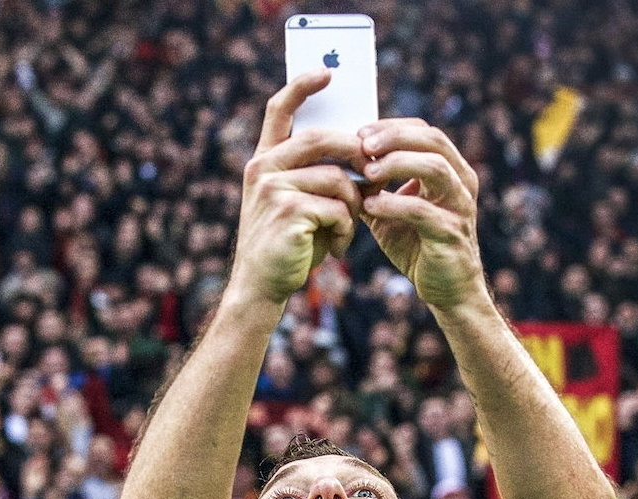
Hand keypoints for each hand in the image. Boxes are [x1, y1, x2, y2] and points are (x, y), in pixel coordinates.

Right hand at [230, 70, 365, 305]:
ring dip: (354, 207)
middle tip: (374, 172)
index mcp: (264, 162)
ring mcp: (273, 188)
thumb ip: (320, 176)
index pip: (279, 111)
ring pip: (337, 179)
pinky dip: (347, 230)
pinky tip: (339, 249)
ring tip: (347, 230)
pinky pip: (338, 209)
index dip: (301, 87)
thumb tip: (365, 156)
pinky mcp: (288, 211)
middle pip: (322, 138)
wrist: (263, 286)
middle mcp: (263, 168)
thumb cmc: (290, 245)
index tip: (326, 72)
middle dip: (357, 152)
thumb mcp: (300, 204)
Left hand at [359, 119, 483, 310]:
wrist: (446, 289)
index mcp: (450, 171)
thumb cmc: (418, 246)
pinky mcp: (451, 233)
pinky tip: (371, 206)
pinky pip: (423, 211)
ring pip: (435, 168)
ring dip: (397, 164)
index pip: (424, 131)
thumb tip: (337, 167)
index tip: (359, 133)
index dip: (392, 127)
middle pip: (432, 140)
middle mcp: (461, 182)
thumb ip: (371, 189)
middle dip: (394, 137)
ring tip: (367, 172)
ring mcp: (460, 206)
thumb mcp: (390, 212)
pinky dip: (394, 204)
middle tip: (362, 144)